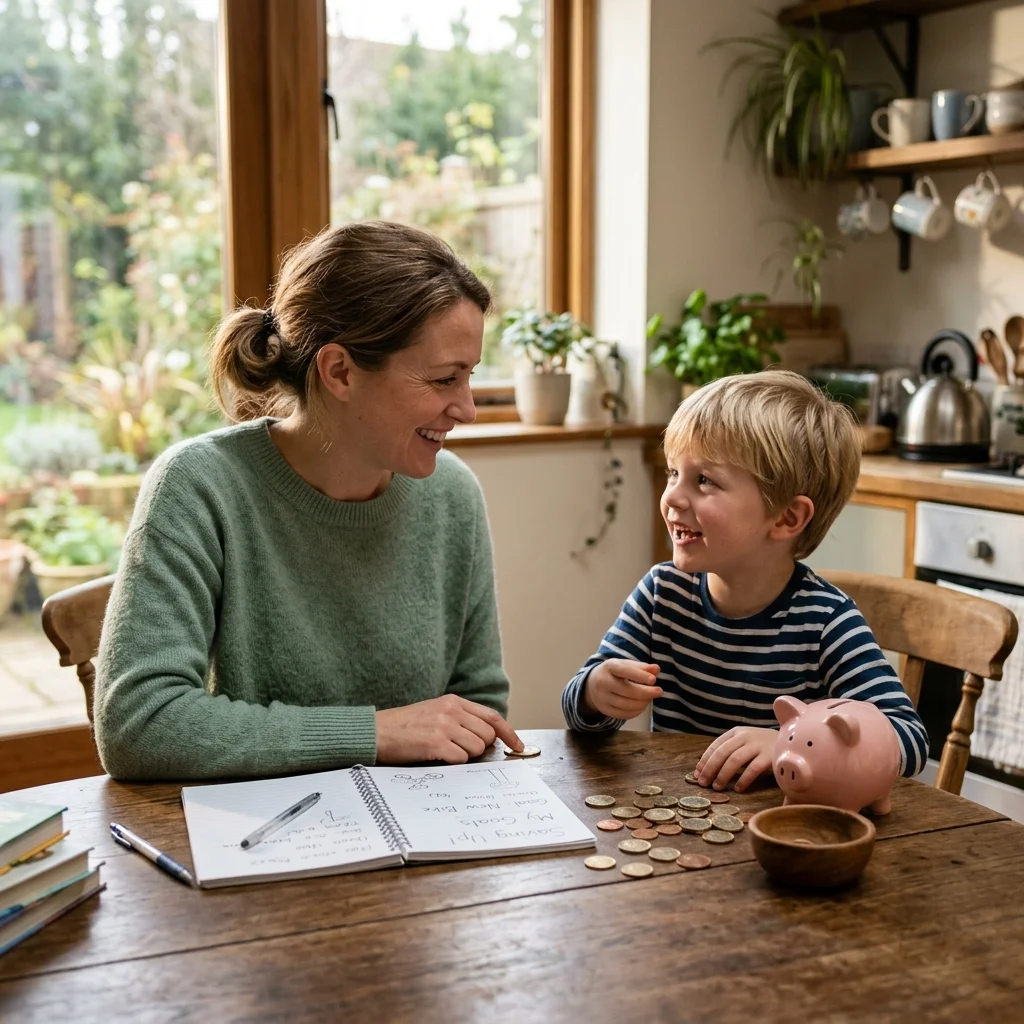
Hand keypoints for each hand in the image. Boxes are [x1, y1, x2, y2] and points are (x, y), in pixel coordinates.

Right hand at [375, 694, 522, 764]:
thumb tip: (486, 737)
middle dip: (479, 748)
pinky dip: (452, 763)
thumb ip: (460, 719)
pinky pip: (460, 759)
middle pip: (487, 735)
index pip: (492, 717)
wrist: (376, 731)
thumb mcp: (434, 712)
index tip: (518, 745)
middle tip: (458, 750)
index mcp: (453, 701)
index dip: (509, 733)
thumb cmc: (404, 727)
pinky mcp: (435, 742)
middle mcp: (451, 710)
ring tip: (443, 751)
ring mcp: (444, 725)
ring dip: (464, 756)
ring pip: (476, 749)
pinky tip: (436, 757)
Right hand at [583, 659, 661, 720]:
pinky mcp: (605, 710)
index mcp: (609, 667)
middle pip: (627, 690)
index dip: (639, 675)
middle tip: (659, 691)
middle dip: (645, 692)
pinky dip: (636, 711)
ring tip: (650, 698)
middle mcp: (603, 682)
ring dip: (642, 703)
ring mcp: (602, 698)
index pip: (624, 670)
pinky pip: (624, 714)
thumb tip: (657, 669)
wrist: (592, 684)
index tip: (654, 680)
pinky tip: (642, 705)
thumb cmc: (614, 673)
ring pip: (626, 704)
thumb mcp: (625, 665)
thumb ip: (641, 667)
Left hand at [696, 727, 776, 792]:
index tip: (697, 773)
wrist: (791, 741)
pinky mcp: (770, 756)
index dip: (705, 760)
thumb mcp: (744, 743)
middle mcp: (746, 736)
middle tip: (703, 783)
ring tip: (717, 787)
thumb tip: (705, 769)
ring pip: (735, 760)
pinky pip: (753, 769)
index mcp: (736, 732)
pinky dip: (743, 779)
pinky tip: (738, 788)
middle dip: (710, 768)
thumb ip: (729, 752)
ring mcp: (758, 745)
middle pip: (722, 752)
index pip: (716, 745)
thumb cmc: (762, 746)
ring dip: (723, 775)